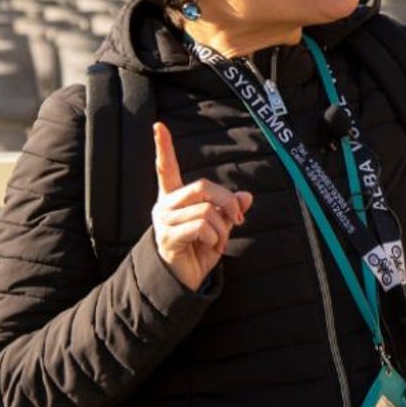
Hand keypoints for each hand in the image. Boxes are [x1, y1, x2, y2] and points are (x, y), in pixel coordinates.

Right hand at [151, 121, 252, 291]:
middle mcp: (165, 205)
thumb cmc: (199, 250)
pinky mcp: (168, 237)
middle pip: (203, 186)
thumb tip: (247, 196)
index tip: (158, 125)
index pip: (167, 168)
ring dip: (223, 228)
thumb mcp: (220, 227)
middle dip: (228, 201)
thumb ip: (230, 209)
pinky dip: (216, 238)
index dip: (163, 147)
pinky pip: (203, 226)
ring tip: (219, 241)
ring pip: (207, 209)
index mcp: (174, 197)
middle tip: (238, 219)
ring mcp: (164, 221)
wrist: (183, 281)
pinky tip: (211, 248)